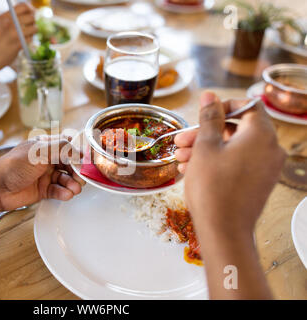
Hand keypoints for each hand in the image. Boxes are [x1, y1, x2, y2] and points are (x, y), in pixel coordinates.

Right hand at [0, 3, 35, 71]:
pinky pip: (31, 39)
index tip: (32, 15)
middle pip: (31, 16)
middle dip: (33, 23)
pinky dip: (29, 42)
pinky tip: (23, 45)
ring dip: (33, 33)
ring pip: (34, 28)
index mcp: (3, 16)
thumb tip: (29, 16)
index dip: (31, 10)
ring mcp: (13, 32)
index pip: (23, 6)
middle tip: (30, 29)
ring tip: (27, 37)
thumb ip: (11, 21)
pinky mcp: (18, 43)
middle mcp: (9, 22)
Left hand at [0, 136, 84, 214]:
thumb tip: (79, 151)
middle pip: (69, 164)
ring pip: (65, 179)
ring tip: (74, 189)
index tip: (86, 161)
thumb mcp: (38, 153)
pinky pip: (58, 191)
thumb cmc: (12, 167)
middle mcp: (46, 159)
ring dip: (71, 184)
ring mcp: (44, 175)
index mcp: (44, 146)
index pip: (67, 147)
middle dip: (76, 171)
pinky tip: (67, 195)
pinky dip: (64, 193)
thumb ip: (60, 149)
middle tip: (81, 178)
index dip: (77, 153)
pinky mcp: (43, 190)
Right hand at [174, 92, 285, 235]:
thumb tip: (210, 95)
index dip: (222, 107)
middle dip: (205, 132)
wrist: (224, 231)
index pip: (248, 106)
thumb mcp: (205, 147)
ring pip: (234, 147)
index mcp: (261, 135)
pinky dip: (217, 162)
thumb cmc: (212, 187)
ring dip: (206, 149)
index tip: (201, 116)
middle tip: (181, 141)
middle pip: (237, 128)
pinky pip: (238, 163)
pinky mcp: (259, 182)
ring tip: (180, 159)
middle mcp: (270, 149)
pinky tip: (191, 170)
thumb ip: (209, 118)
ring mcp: (266, 168)